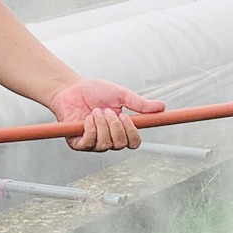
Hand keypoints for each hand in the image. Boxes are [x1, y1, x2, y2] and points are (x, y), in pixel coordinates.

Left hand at [46, 78, 165, 151]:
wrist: (71, 88)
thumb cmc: (94, 91)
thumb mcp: (121, 95)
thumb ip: (140, 104)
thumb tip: (162, 107)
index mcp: (120, 129)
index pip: (134, 142)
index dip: (133, 133)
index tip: (128, 117)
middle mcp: (108, 139)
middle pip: (121, 144)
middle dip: (115, 126)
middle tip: (107, 110)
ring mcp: (93, 143)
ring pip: (106, 144)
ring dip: (102, 125)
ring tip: (95, 111)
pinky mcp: (78, 144)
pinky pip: (90, 144)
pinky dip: (91, 129)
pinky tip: (87, 118)